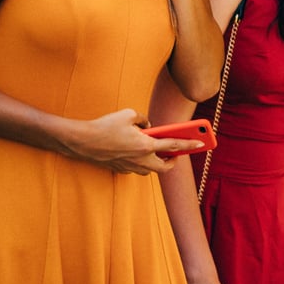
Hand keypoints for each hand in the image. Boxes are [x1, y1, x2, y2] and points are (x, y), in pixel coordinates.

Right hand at [66, 108, 204, 174]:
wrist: (82, 141)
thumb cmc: (105, 125)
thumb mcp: (127, 114)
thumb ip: (142, 119)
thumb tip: (147, 125)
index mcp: (146, 145)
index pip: (173, 146)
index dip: (189, 144)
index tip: (200, 144)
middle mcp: (140, 159)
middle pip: (164, 167)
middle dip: (172, 161)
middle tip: (175, 154)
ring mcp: (130, 167)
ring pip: (149, 169)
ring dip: (155, 162)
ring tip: (156, 152)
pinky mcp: (120, 169)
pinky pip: (135, 168)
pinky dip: (139, 161)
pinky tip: (135, 151)